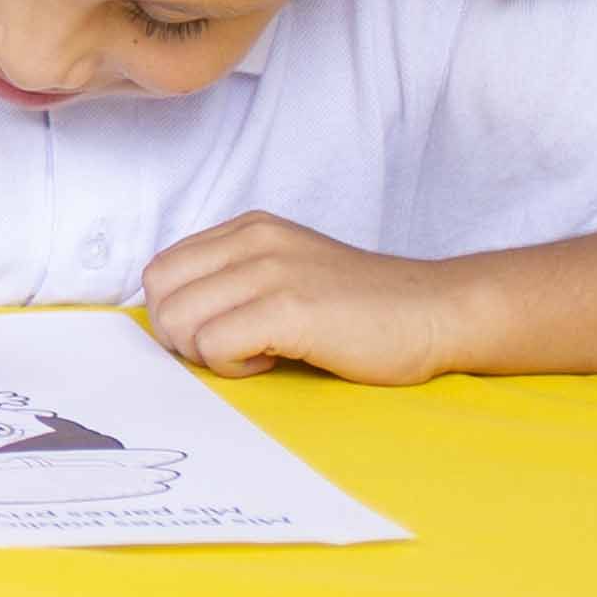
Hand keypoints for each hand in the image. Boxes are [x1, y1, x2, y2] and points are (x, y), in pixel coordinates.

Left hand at [142, 213, 473, 383]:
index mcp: (247, 230)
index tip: (221, 333)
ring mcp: (270, 271)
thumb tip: (172, 319)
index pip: (160, 270)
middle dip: (183, 337)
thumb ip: (233, 282)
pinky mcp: (289, 308)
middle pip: (159, 294)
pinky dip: (233, 366)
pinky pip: (213, 345)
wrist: (436, 312)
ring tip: (258, 352)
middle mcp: (252, 240)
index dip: (177, 314)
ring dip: (208, 353)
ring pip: (178, 321)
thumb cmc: (363, 309)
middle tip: (234, 350)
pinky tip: (274, 359)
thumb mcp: (286, 274)